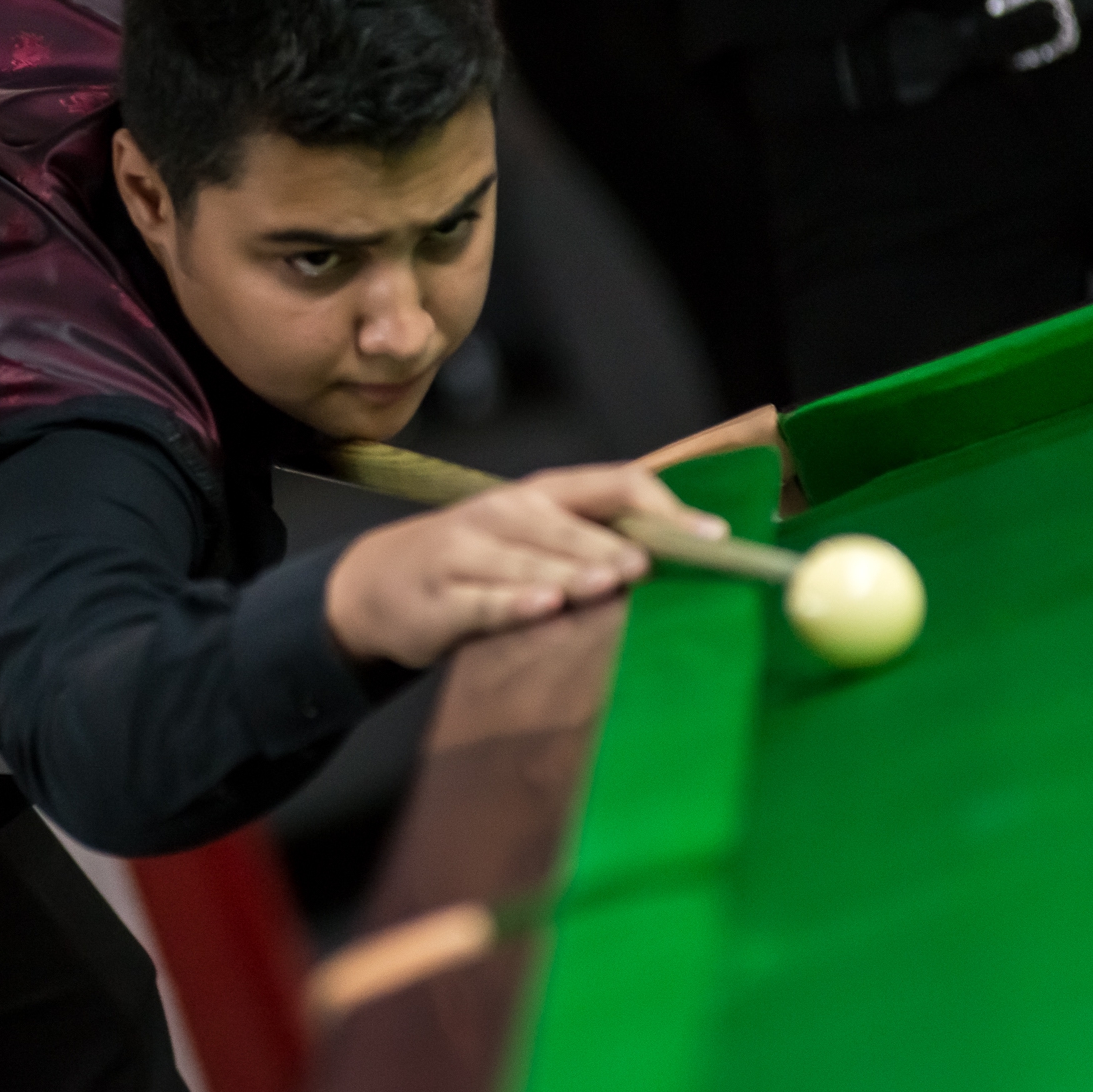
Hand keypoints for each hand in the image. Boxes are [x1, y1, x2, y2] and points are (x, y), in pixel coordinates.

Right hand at [323, 463, 726, 667]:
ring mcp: (466, 553)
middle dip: (612, 547)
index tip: (713, 537)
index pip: (612, 485)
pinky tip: (542, 606)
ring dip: (571, 572)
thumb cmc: (475, 559)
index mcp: (540, 493)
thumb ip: (593, 536)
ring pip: (526, 561)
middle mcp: (503, 514)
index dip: (666, 508)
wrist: (379, 584)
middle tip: (653, 566)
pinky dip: (512, 604)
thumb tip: (683, 552)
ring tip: (611, 582)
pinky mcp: (440, 599)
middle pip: (569, 526)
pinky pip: (482, 602)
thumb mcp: (530, 533)